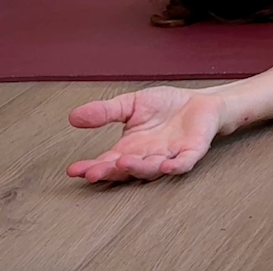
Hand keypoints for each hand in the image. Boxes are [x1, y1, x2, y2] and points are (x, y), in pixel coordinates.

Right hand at [67, 86, 227, 182]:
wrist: (199, 100)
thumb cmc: (166, 106)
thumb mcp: (130, 104)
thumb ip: (105, 112)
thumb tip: (74, 116)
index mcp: (130, 148)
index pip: (107, 161)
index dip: (91, 166)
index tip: (73, 170)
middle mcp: (147, 157)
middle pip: (126, 170)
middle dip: (109, 172)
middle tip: (93, 173)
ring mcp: (169, 156)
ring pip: (151, 169)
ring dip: (137, 168)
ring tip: (123, 163)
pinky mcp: (191, 152)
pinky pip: (183, 163)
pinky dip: (175, 166)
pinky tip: (166, 166)